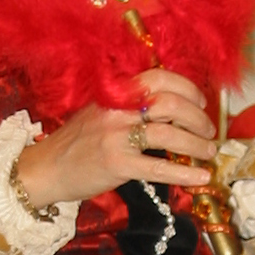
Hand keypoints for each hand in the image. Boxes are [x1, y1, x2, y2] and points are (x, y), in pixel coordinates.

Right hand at [15, 67, 217, 208]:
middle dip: (197, 118)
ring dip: (197, 144)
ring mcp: (116, 137)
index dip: (187, 89)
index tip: (200, 104)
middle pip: (171, 104)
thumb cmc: (76, 143)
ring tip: (208, 153)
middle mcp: (117, 110)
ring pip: (169, 135)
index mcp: (115, 93)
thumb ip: (130, 106)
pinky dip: (185, 173)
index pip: (159, 78)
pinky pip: (158, 168)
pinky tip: (201, 177)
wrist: (46, 168)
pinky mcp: (117, 165)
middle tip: (208, 131)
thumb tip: (172, 109)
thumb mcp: (101, 112)